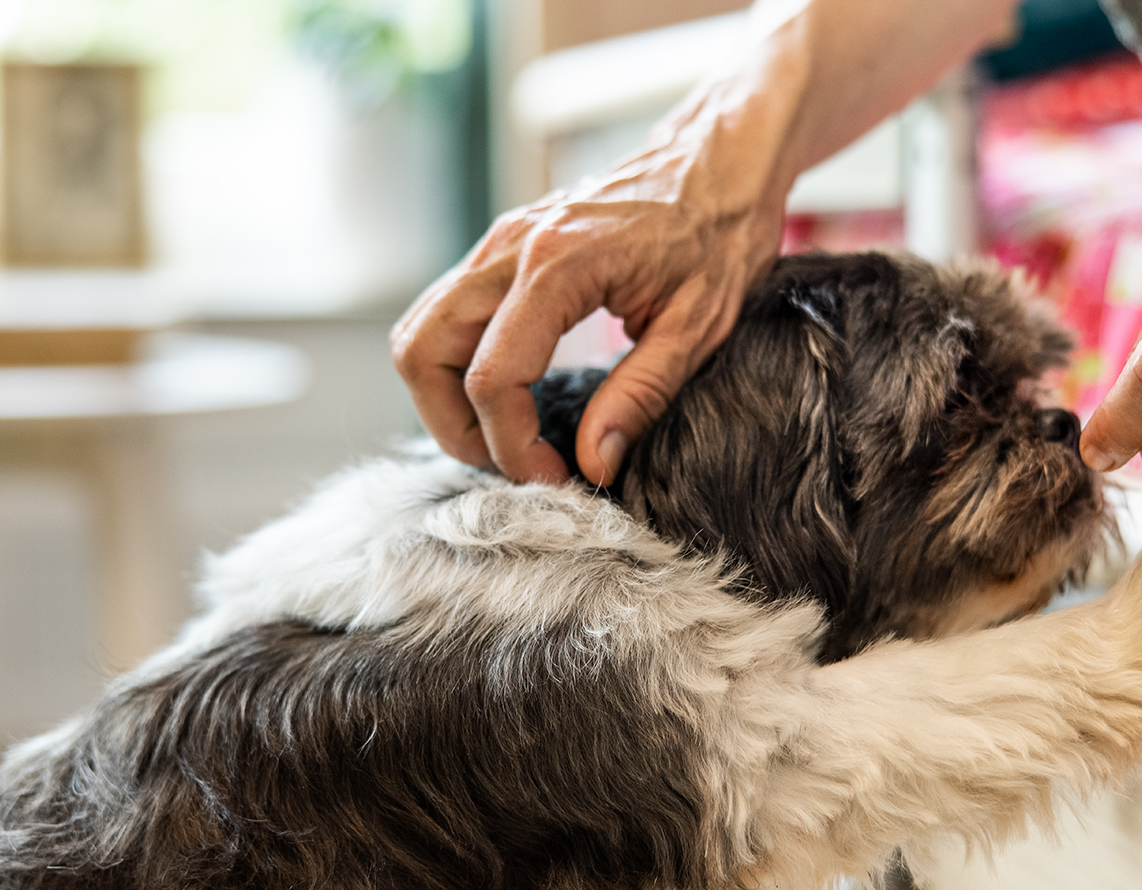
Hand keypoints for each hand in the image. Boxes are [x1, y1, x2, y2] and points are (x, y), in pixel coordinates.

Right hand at [393, 0, 1018, 485]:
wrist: (720, 159)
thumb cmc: (718, 234)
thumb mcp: (698, 327)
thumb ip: (639, 396)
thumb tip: (592, 465)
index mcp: (556, 266)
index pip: (493, 377)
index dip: (511, 445)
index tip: (554, 478)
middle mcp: (509, 249)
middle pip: (422, 351)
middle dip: (453, 425)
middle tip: (511, 465)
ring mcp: (498, 243)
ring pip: (421, 331)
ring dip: (446, 397)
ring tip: (507, 438)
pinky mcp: (502, 249)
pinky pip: (448, 314)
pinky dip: (460, 365)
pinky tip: (515, 396)